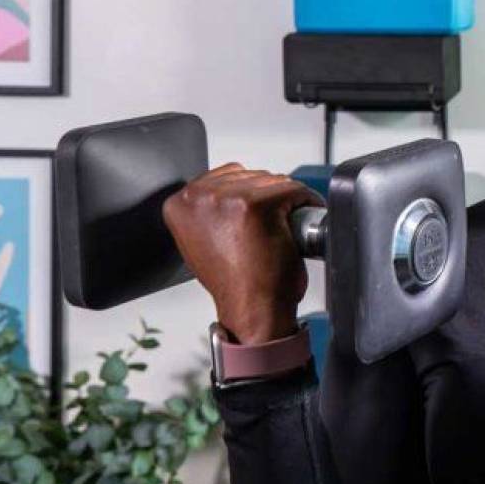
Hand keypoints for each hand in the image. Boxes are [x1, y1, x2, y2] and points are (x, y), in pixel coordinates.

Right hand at [162, 164, 325, 342]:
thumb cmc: (235, 282)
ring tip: (281, 228)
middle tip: (270, 227)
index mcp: (179, 204)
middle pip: (252, 175)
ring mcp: (228, 199)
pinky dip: (305, 203)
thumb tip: (230, 191)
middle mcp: (198, 197)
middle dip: (268, 197)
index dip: (250, 193)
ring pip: (274, 181)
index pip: (228, 174)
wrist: (251, 309)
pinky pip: (294, 190)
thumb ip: (208, 210)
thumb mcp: (204, 240)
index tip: (256, 214)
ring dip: (286, 201)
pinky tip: (299, 223)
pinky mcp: (257, 205)